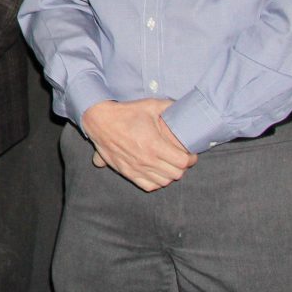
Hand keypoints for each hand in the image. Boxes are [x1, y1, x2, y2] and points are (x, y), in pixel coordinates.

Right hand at [81, 99, 196, 190]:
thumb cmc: (126, 113)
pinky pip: (148, 186)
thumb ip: (170, 106)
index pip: (182, 162)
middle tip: (181, 159)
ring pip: (163, 182)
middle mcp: (146, 159)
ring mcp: (135, 167)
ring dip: (169, 175)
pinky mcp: (126, 172)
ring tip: (169, 165)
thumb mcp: (150, 105)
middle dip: (182, 167)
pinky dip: (155, 182)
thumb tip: (184, 107)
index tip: (190, 154)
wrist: (99, 121)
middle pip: (176, 174)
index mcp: (154, 144)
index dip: (191, 159)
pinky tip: (156, 173)